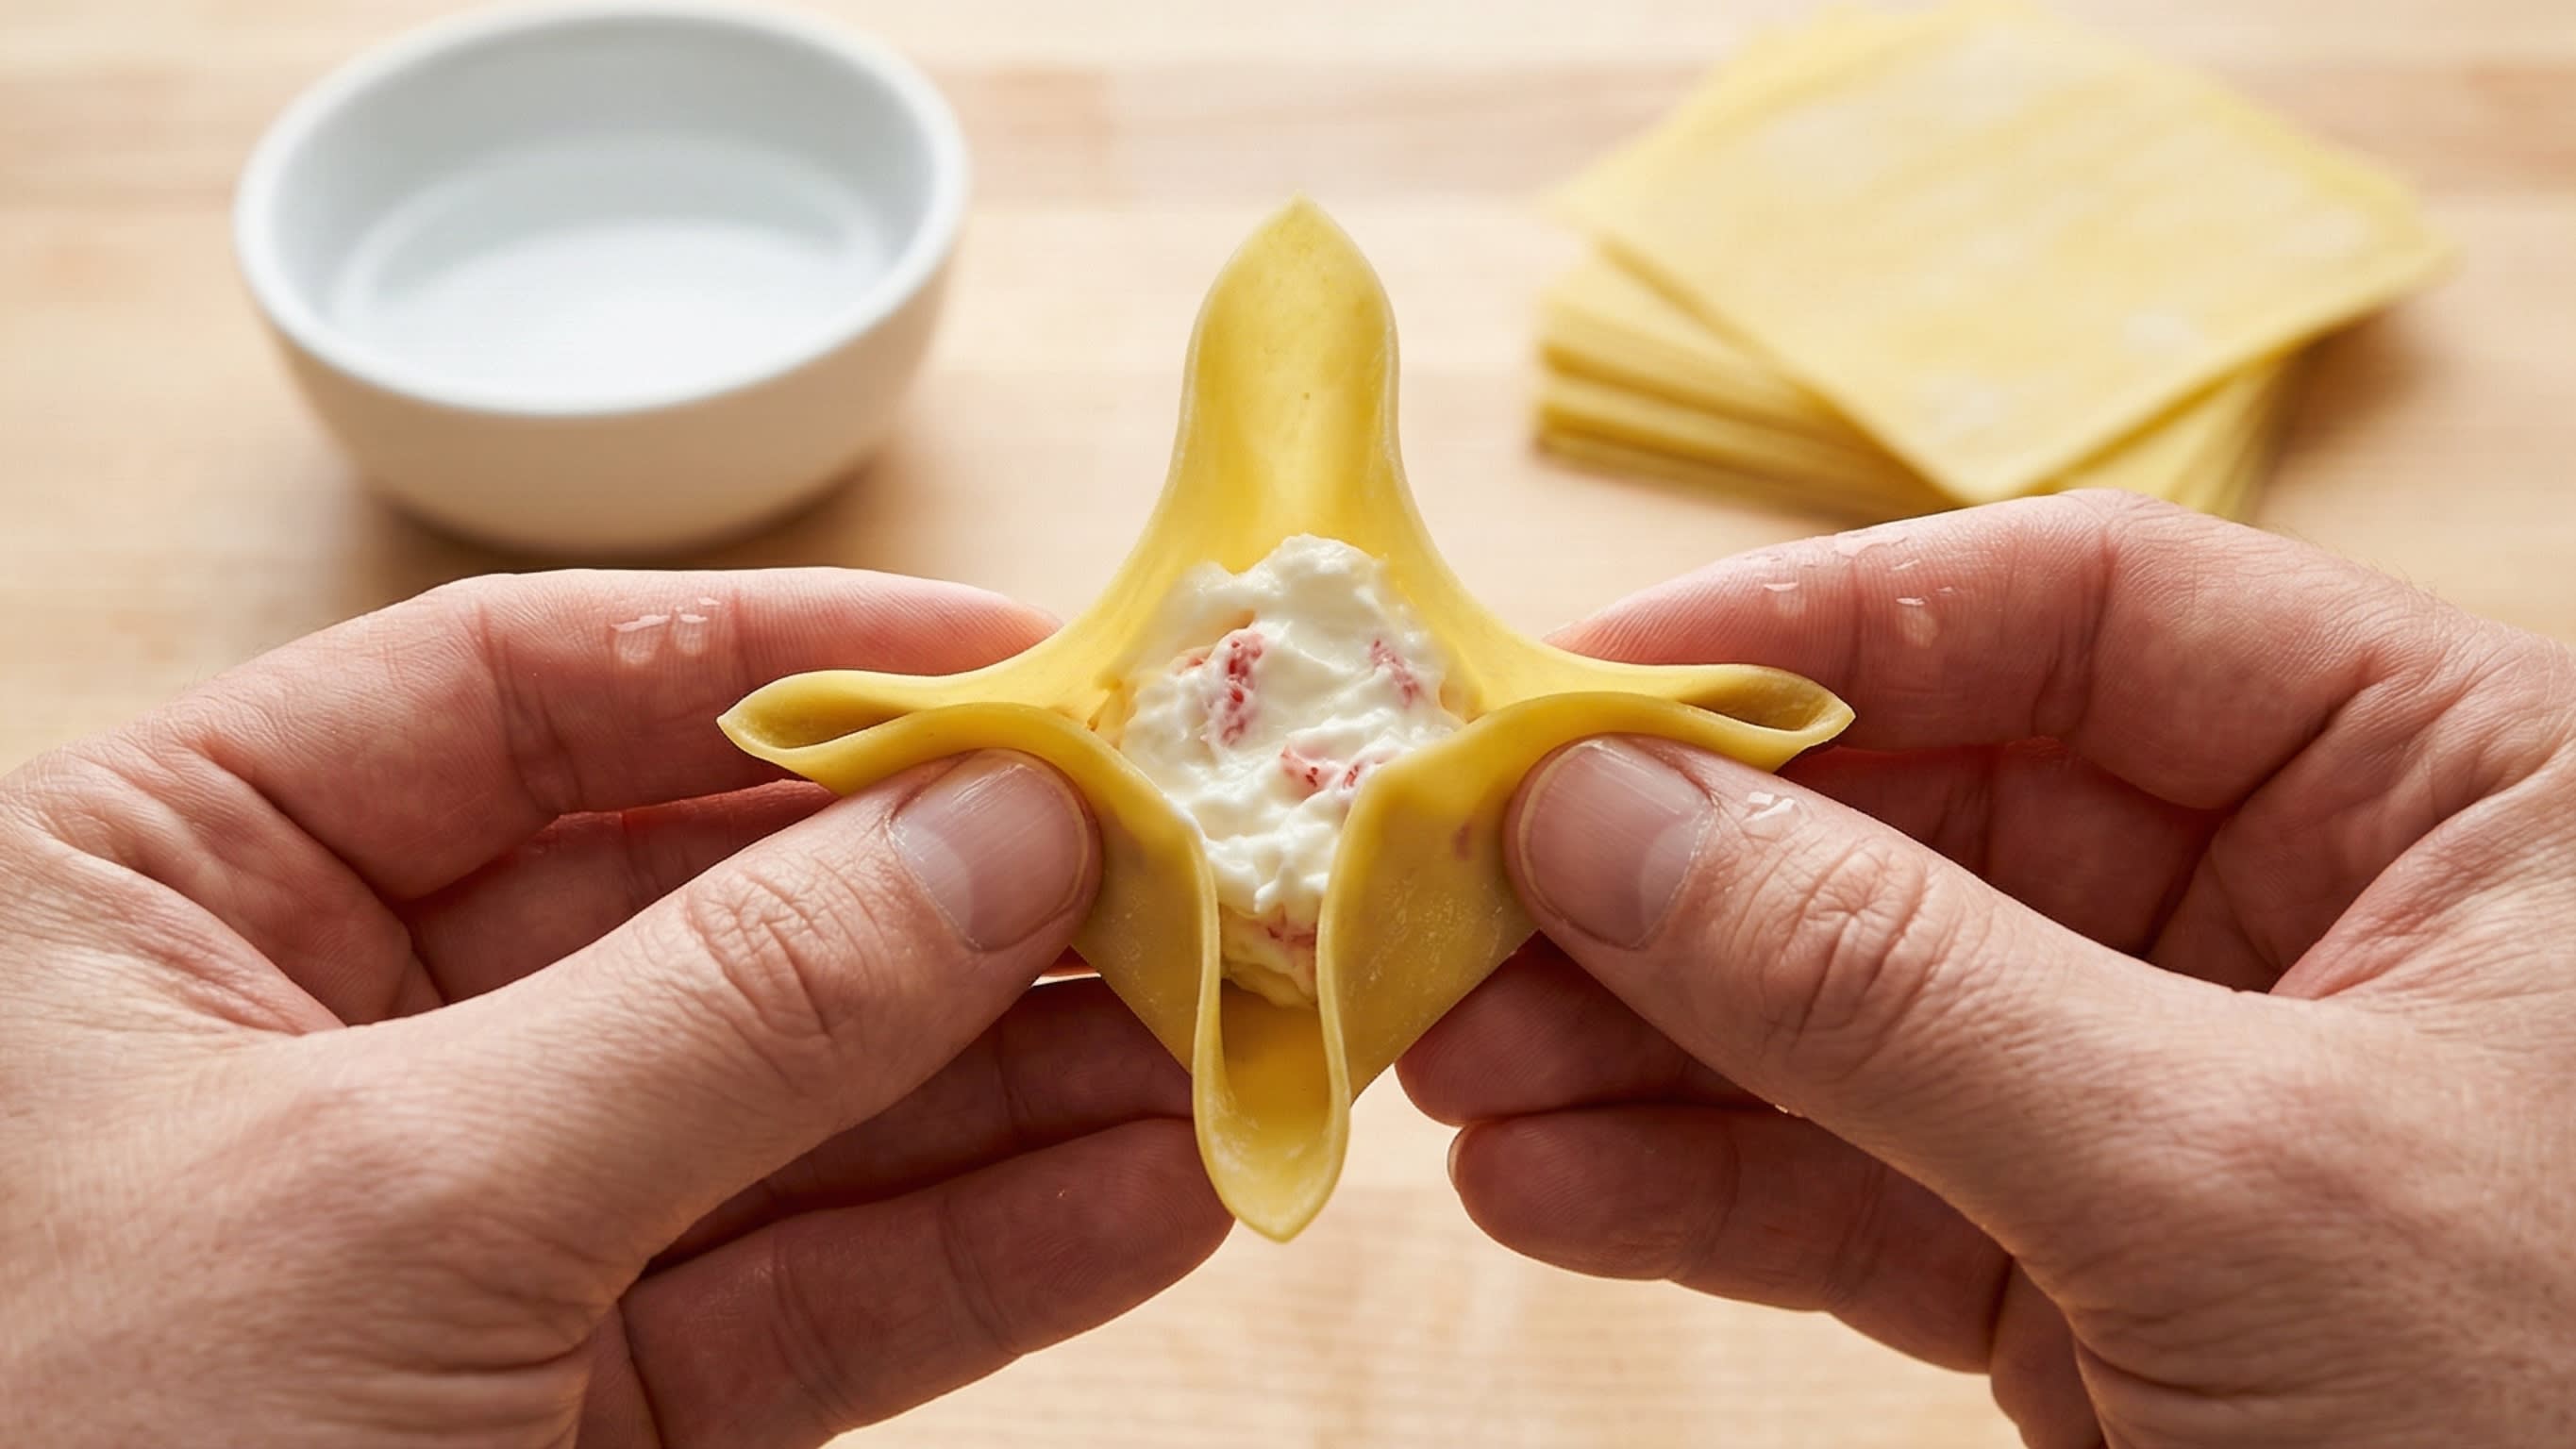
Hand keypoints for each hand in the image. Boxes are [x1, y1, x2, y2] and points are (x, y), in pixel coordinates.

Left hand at [0, 571, 1229, 1448]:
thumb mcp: (402, 1204)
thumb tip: (1008, 833)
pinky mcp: (558, 1409)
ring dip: (1020, 1084)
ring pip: (784, 1111)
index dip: (794, 656)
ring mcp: (456, 1226)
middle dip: (956, 895)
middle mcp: (316, 1030)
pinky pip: (797, 1299)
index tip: (1029, 656)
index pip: (520, 688)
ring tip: (1230, 1030)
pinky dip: (980, 1258)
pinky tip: (1153, 1196)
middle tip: (1188, 863)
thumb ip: (727, 1010)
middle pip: (699, 899)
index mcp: (166, 885)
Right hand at [1402, 492, 2575, 1447]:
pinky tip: (1548, 1185)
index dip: (1815, 630)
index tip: (1573, 686)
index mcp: (2441, 781)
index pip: (2084, 613)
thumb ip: (1897, 988)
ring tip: (1456, 1067)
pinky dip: (1702, 1192)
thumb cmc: (2559, 1413)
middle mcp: (2306, 906)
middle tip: (1453, 904)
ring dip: (1643, 1046)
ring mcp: (2181, 1096)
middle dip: (1676, 879)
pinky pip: (1865, 1187)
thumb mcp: (2222, 1174)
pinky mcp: (2096, 1271)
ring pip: (1859, 1014)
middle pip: (1923, 819)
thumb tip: (1598, 813)